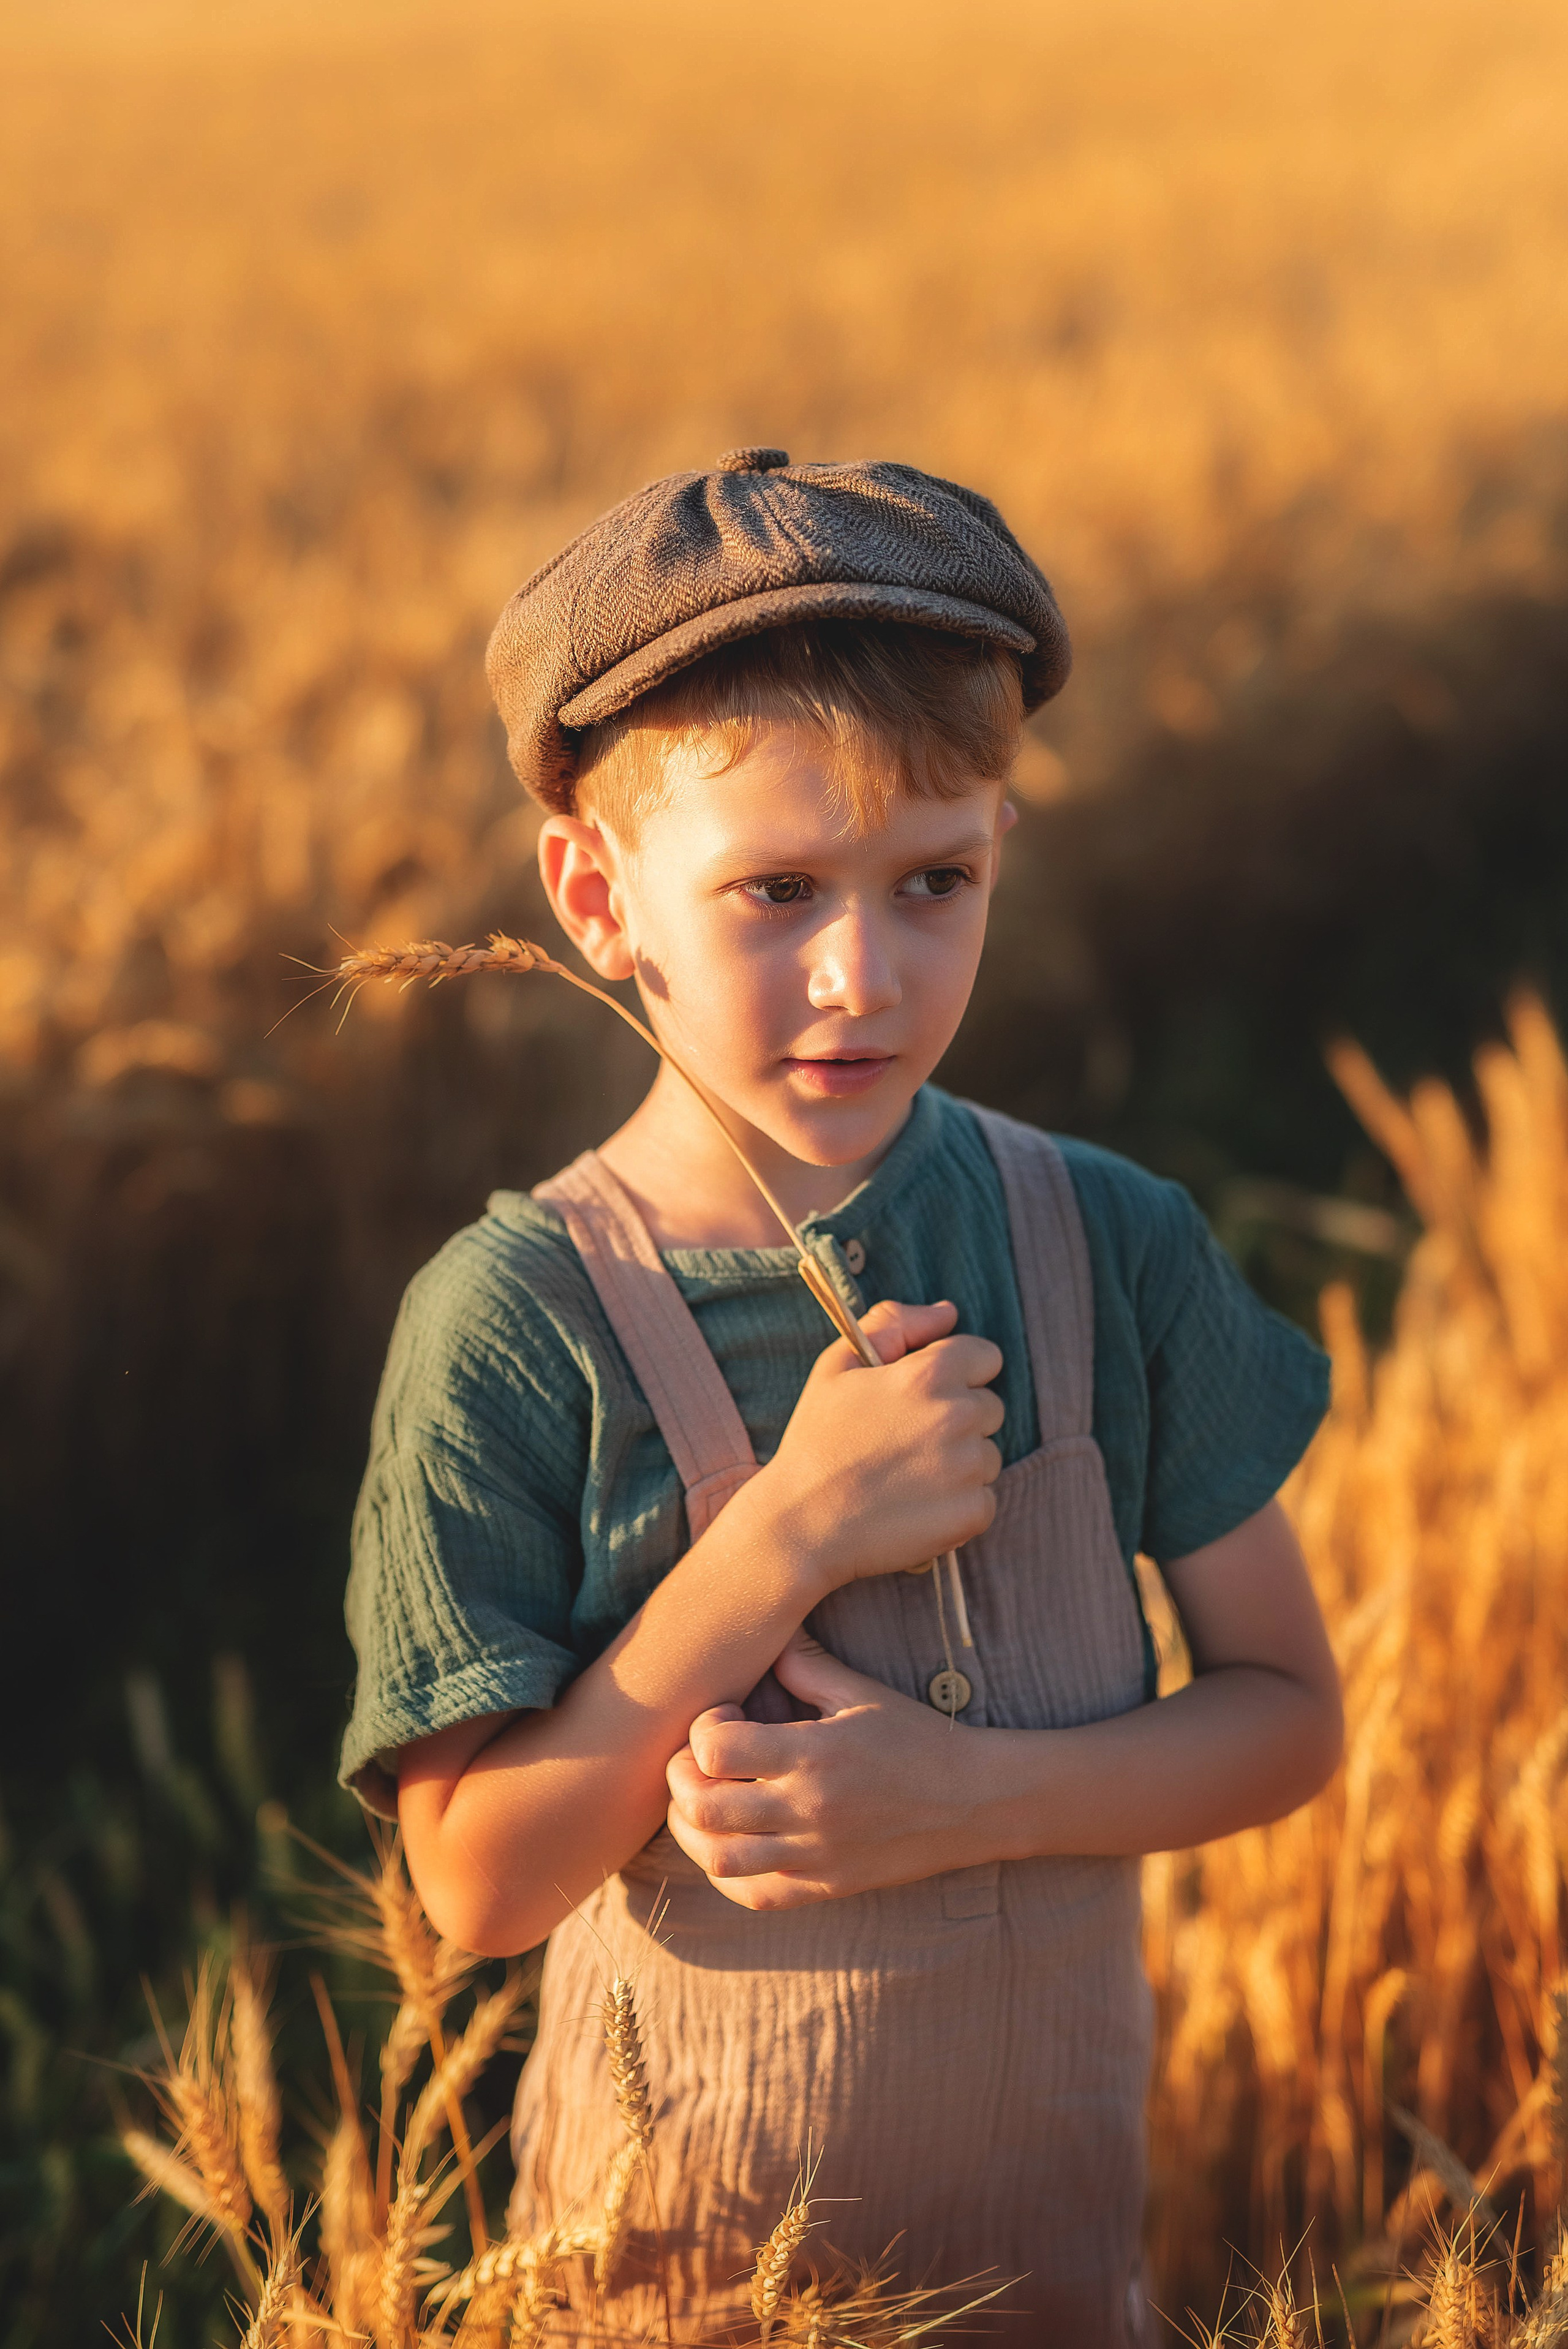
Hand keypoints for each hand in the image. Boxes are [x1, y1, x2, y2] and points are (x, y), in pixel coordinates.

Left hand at [664, 1628, 986, 1908]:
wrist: (973, 1802)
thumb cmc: (916, 1738)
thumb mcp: (861, 1692)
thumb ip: (805, 1663)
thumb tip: (764, 1632)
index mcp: (815, 1754)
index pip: (716, 1750)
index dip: (703, 1728)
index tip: (726, 1717)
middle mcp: (808, 1810)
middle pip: (703, 1808)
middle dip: (682, 1777)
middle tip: (701, 1759)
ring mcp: (814, 1857)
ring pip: (716, 1859)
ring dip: (693, 1827)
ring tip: (706, 1799)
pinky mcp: (823, 1887)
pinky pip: (752, 1894)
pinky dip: (725, 1871)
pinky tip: (731, 1841)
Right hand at [752, 1297, 1003, 1592]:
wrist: (802, 1524)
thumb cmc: (817, 1441)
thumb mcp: (838, 1366)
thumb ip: (894, 1323)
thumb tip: (948, 1312)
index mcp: (930, 1374)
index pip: (985, 1357)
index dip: (957, 1373)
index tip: (925, 1396)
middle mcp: (958, 1416)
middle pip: (990, 1407)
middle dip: (957, 1419)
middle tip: (905, 1441)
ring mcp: (968, 1468)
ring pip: (987, 1455)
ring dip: (959, 1463)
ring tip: (906, 1477)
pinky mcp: (972, 1513)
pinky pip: (984, 1500)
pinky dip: (958, 1505)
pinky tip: (916, 1506)